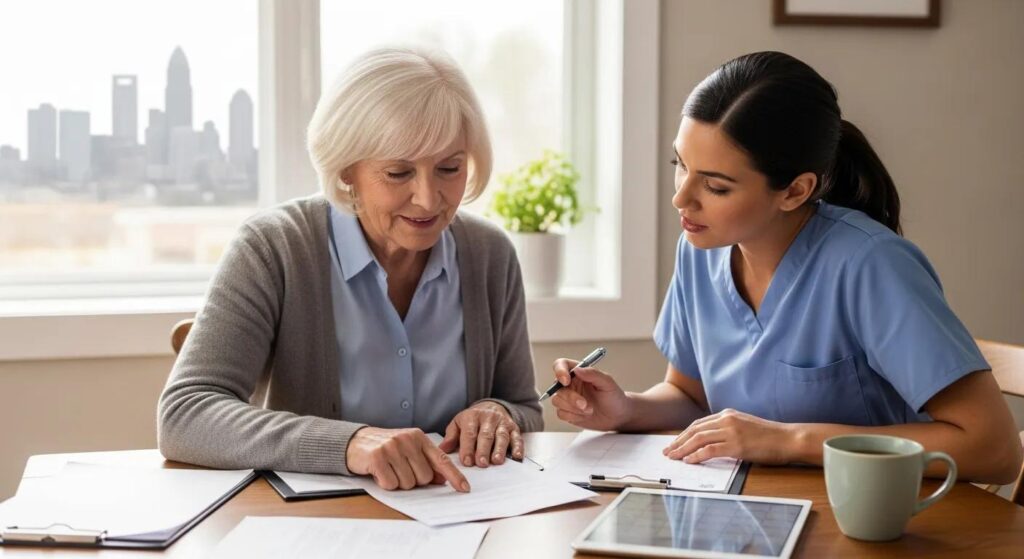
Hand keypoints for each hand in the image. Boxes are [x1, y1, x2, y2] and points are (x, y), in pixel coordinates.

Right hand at [346, 427, 469, 491]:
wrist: (356, 441)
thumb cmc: (386, 447)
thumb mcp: (408, 450)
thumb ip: (425, 462)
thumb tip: (442, 479)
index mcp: (419, 437)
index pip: (441, 460)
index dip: (454, 476)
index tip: (464, 488)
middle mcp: (407, 440)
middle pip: (424, 478)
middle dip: (413, 480)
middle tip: (399, 470)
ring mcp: (392, 448)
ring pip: (408, 483)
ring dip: (398, 482)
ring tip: (389, 469)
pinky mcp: (378, 457)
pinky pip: (390, 484)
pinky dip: (385, 483)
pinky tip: (379, 472)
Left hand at [439, 402, 522, 466]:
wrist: (491, 407)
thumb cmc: (472, 420)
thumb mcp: (458, 423)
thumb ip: (451, 437)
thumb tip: (442, 451)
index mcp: (472, 417)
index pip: (469, 433)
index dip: (468, 447)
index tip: (466, 461)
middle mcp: (488, 418)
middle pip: (486, 435)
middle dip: (483, 450)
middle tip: (481, 463)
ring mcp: (502, 423)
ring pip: (502, 436)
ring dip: (500, 449)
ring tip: (496, 461)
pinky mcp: (514, 428)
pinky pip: (517, 437)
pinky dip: (518, 447)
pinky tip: (517, 457)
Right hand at [550, 358, 632, 430]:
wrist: (618, 416)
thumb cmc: (614, 397)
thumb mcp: (608, 383)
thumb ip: (593, 374)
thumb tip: (578, 370)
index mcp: (578, 372)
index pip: (561, 365)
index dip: (560, 371)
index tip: (566, 380)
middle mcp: (570, 384)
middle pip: (557, 386)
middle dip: (571, 397)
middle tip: (585, 404)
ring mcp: (567, 398)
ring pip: (557, 401)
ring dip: (573, 408)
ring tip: (589, 410)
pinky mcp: (567, 411)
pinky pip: (561, 413)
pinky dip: (573, 416)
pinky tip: (584, 416)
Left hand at [663, 408, 794, 464]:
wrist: (789, 438)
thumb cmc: (770, 437)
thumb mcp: (745, 426)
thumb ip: (728, 430)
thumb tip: (711, 442)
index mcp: (728, 414)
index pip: (699, 424)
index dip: (684, 434)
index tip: (674, 443)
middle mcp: (727, 419)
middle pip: (694, 430)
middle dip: (678, 441)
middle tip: (667, 451)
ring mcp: (731, 431)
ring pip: (698, 439)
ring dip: (682, 449)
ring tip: (673, 457)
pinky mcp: (736, 445)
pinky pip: (710, 450)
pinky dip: (696, 455)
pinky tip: (689, 460)